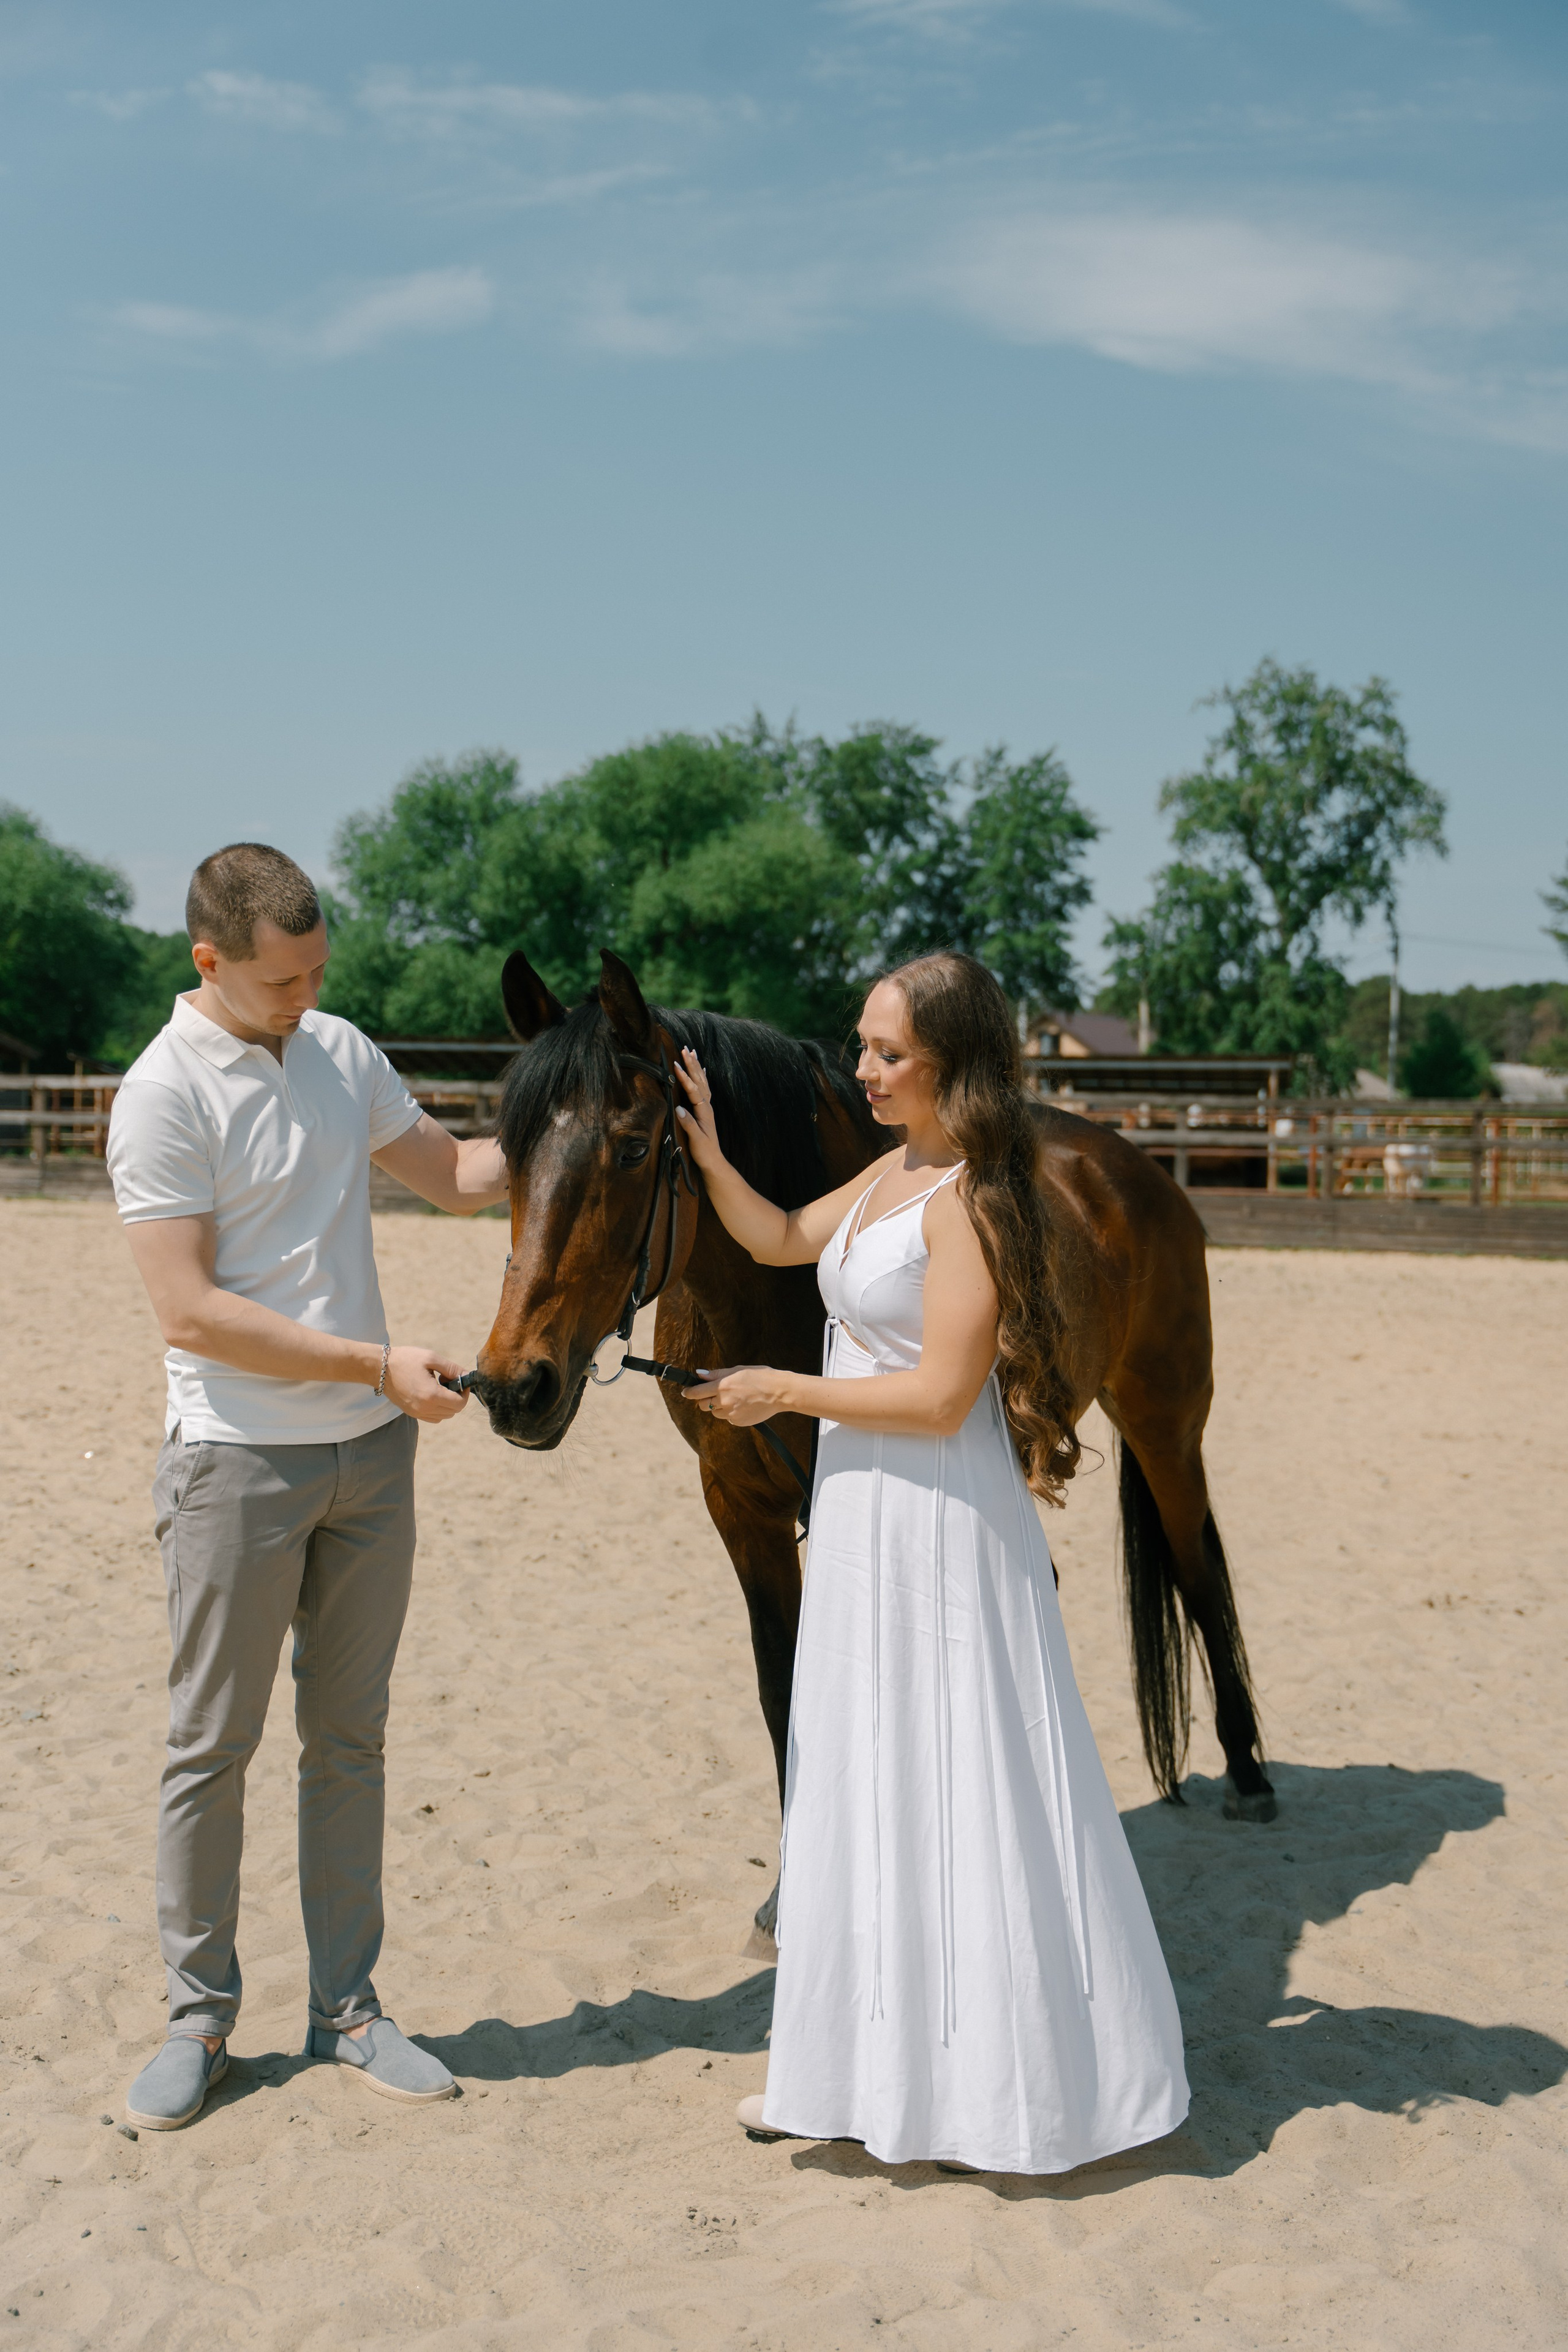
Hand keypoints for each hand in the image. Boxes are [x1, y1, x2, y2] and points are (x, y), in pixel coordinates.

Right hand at [382, 1346, 469, 1422]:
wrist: (379, 1368)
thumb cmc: (405, 1360)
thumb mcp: (431, 1358)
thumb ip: (452, 1368)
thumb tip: (466, 1375)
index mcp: (431, 1395)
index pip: (460, 1404)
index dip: (465, 1393)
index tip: (460, 1380)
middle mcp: (425, 1409)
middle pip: (454, 1411)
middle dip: (457, 1397)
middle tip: (447, 1380)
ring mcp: (417, 1413)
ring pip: (444, 1416)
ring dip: (448, 1403)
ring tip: (438, 1386)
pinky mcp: (411, 1413)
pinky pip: (433, 1417)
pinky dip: (438, 1408)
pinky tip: (431, 1393)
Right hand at [673, 1049, 727, 1175]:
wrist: (713, 1161)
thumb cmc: (704, 1151)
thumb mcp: (696, 1139)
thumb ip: (688, 1124)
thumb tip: (678, 1109)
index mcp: (704, 1111)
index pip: (694, 1090)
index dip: (685, 1078)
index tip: (676, 1065)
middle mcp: (707, 1106)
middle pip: (700, 1081)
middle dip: (692, 1064)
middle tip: (685, 1049)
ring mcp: (706, 1107)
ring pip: (702, 1082)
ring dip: (696, 1067)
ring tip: (692, 1052)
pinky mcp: (704, 1110)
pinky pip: (704, 1088)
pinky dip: (701, 1077)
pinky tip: (701, 1070)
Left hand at [682, 1364, 793, 1426]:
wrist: (779, 1392)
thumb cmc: (760, 1376)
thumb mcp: (737, 1370)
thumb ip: (717, 1374)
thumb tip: (700, 1375)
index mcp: (723, 1386)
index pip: (697, 1392)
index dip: (689, 1393)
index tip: (686, 1392)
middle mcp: (724, 1401)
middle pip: (703, 1405)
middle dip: (704, 1400)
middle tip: (714, 1394)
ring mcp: (731, 1413)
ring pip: (715, 1412)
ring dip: (719, 1407)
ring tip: (734, 1398)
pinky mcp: (738, 1422)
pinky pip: (728, 1418)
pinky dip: (731, 1413)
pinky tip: (743, 1405)